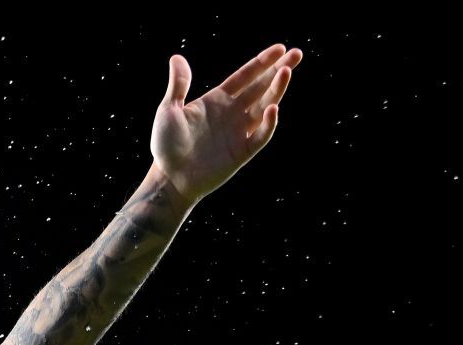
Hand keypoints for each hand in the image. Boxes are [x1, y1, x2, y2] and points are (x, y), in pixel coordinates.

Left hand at [151, 44, 301, 204]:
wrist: (169, 179)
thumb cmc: (165, 145)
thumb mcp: (168, 111)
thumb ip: (178, 85)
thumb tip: (176, 57)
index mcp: (218, 100)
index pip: (245, 76)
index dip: (262, 63)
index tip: (280, 48)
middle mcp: (232, 113)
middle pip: (261, 87)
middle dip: (279, 70)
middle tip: (297, 53)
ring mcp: (239, 132)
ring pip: (265, 106)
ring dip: (276, 90)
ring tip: (286, 72)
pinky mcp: (242, 152)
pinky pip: (261, 135)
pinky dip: (269, 123)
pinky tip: (273, 108)